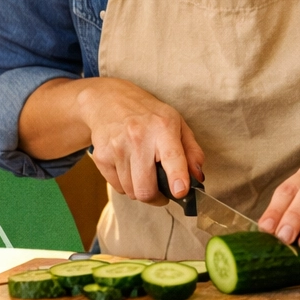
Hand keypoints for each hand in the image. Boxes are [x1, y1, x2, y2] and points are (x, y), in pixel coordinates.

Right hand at [76, 78, 204, 206]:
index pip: (172, 156)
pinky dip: (126, 185)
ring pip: (131, 192)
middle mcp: (138, 138)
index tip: (180, 191)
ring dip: (141, 191)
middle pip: (146, 188)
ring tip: (145, 174)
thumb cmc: (149, 115)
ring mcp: (117, 148)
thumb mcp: (177, 124)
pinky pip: (117, 187)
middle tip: (163, 193)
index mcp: (163, 128)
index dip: (177, 177)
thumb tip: (198, 177)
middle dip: (157, 198)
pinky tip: (130, 169)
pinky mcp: (101, 157)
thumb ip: (192, 151)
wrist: (109, 101)